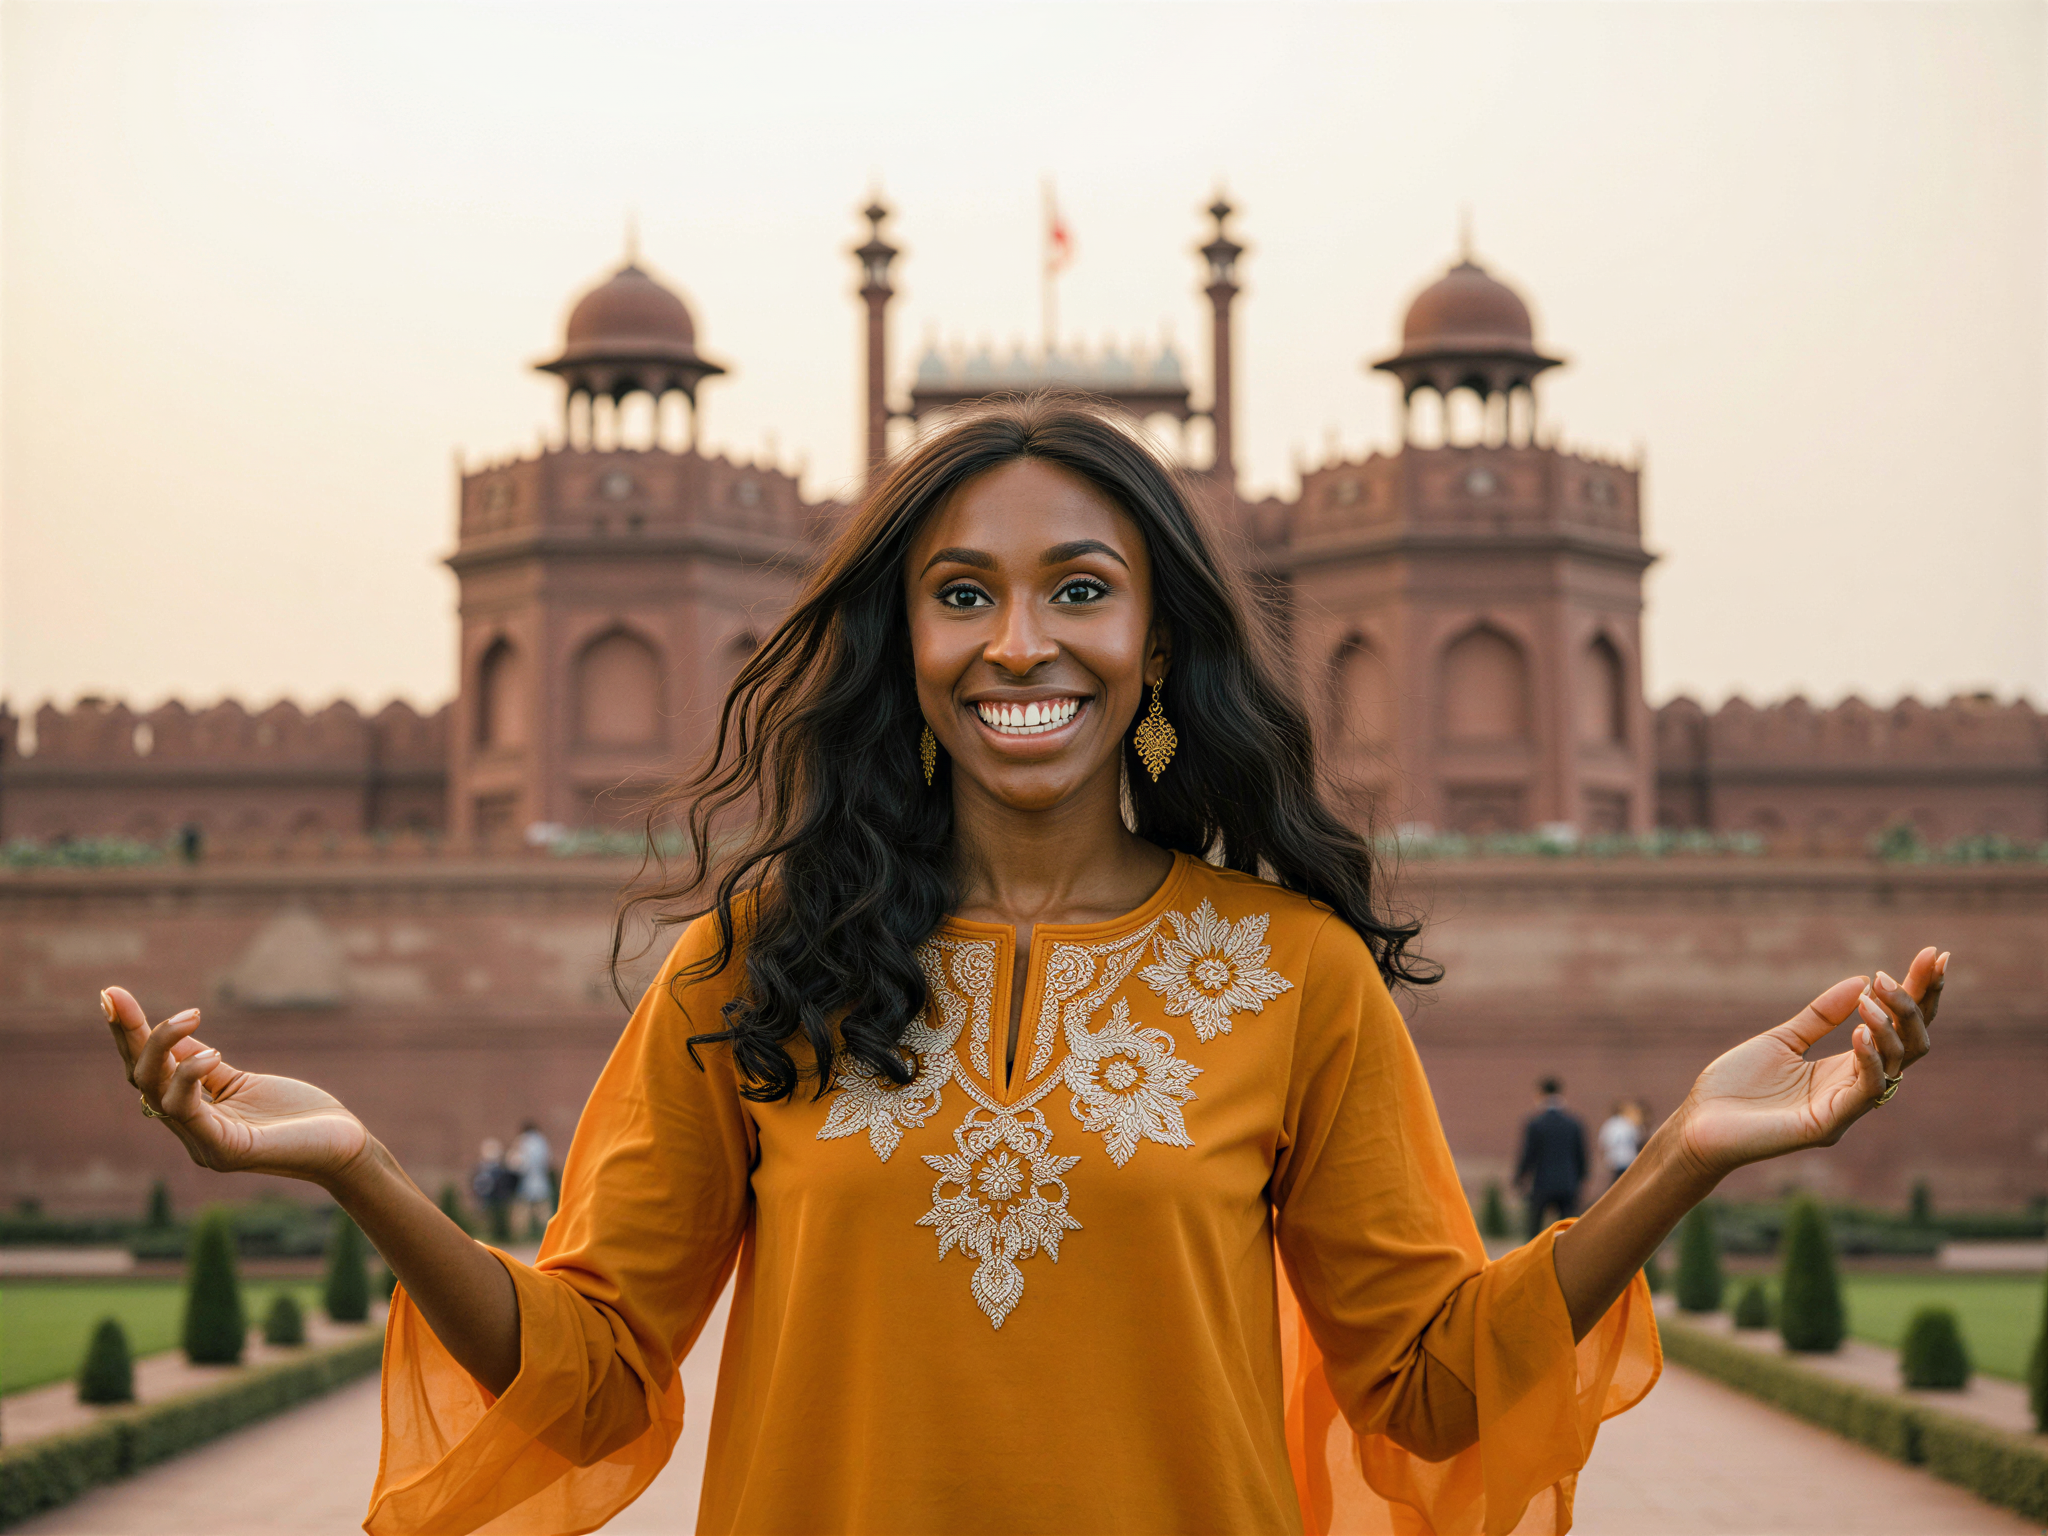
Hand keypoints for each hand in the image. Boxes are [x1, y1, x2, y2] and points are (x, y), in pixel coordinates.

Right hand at [102, 986, 368, 1185]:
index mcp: (192, 1113)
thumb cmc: (298, 1115)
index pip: (147, 1070)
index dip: (128, 1034)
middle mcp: (189, 1131)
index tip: (110, 994)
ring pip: (154, 1093)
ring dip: (161, 1047)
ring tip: (189, 1016)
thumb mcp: (243, 1082)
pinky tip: (210, 1054)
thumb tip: (173, 1036)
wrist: (345, 1147)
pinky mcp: (225, 1151)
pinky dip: (190, 1076)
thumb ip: (205, 1066)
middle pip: (140, 1079)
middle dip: (128, 1034)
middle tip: (115, 995)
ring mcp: (203, 1145)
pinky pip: (188, 1112)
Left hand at [1673, 947, 1947, 1179]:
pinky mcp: (1829, 1125)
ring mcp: (1846, 1108)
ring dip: (1890, 1024)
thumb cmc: (1736, 1087)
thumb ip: (1820, 1015)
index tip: (1934, 954)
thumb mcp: (1782, 1040)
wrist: (1700, 1125)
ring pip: (1898, 1064)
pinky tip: (1861, 1030)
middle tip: (1926, 962)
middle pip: (1912, 1044)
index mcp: (1847, 1068)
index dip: (1919, 994)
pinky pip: (1866, 1090)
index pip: (1898, 1029)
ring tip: (1871, 997)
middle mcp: (1855, 1088)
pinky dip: (1870, 1058)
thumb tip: (1863, 979)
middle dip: (1921, 1002)